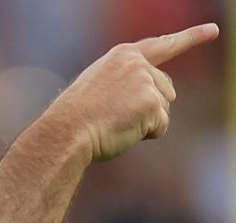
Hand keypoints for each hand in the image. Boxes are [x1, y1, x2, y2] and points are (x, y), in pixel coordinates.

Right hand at [42, 23, 218, 162]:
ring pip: (163, 109)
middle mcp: (138, 64)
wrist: (65, 132)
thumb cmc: (73, 118)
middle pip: (165, 90)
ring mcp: (147, 83)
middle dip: (151, 107)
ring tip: (114, 122)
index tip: (213, 31)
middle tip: (116, 117)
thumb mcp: (96, 88)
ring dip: (144, 121)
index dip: (190, 38)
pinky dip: (144, 135)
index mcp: (122, 56)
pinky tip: (121, 131)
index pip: (161, 45)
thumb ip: (124, 82)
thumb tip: (152, 101)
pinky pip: (160, 127)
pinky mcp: (153, 104)